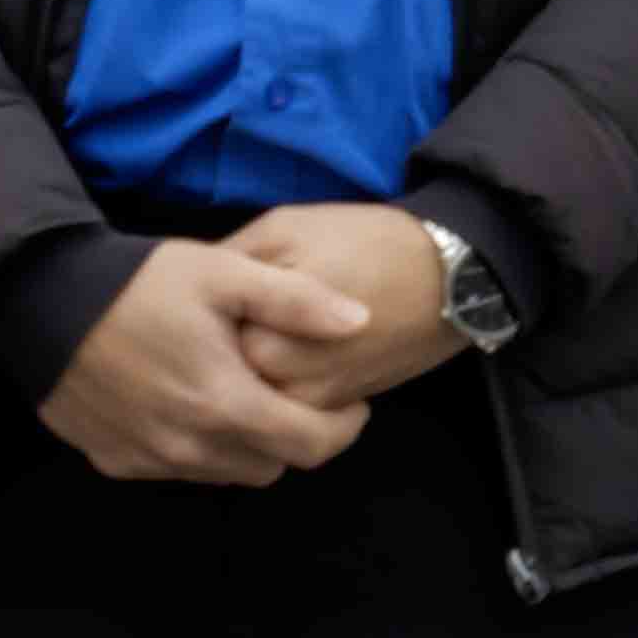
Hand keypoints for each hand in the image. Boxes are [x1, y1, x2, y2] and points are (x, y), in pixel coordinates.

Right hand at [42, 238, 373, 486]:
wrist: (41, 301)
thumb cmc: (139, 282)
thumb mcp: (224, 273)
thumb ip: (296, 301)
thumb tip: (361, 321)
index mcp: (225, 404)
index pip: (313, 447)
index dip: (344, 427)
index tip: (351, 401)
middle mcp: (189, 447)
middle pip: (274, 466)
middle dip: (297, 436)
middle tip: (297, 393)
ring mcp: (150, 459)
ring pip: (228, 473)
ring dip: (248, 444)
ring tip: (246, 394)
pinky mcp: (117, 461)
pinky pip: (180, 469)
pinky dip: (200, 447)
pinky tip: (192, 401)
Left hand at [222, 201, 471, 408]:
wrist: (449, 276)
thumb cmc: (365, 242)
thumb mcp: (284, 228)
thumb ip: (230, 262)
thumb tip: (188, 290)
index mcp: (260, 339)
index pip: (202, 346)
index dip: (199, 321)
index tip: (202, 301)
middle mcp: (282, 385)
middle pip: (226, 377)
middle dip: (220, 350)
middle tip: (231, 314)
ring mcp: (312, 404)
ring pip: (257, 398)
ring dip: (249, 371)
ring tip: (262, 330)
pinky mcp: (338, 409)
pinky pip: (290, 407)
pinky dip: (282, 384)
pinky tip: (291, 348)